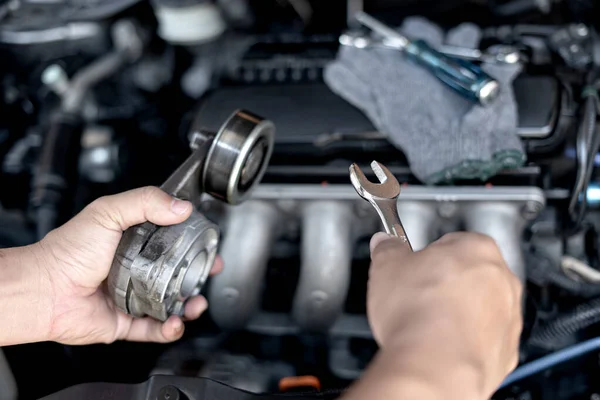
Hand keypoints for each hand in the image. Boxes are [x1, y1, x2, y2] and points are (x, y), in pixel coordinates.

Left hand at [36, 186, 222, 344]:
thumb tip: (181, 207)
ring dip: (188, 305)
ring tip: (195, 303)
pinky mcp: (124, 322)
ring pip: (169, 303)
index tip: (208, 244)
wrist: (44, 290)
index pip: (171, 240)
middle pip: (176, 273)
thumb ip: (145, 202)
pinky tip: (176, 322)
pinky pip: (153, 329)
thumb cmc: (67, 251)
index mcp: (132, 242)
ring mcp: (131, 295)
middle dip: (197, 276)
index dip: (193, 243)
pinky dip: (169, 329)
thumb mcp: (107, 212)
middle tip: (208, 273)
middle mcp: (134, 268)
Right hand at [352, 232, 521, 399]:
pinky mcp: (506, 350)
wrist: (433, 366)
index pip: (451, 240)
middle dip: (445, 282)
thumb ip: (388, 249)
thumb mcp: (386, 267)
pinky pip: (484, 338)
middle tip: (416, 293)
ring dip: (457, 311)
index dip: (427, 254)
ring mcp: (508, 317)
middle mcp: (502, 279)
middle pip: (470, 273)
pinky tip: (439, 343)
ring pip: (480, 307)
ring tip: (425, 322)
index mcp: (476, 247)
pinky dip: (465, 339)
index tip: (413, 264)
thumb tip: (385, 244)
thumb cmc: (417, 314)